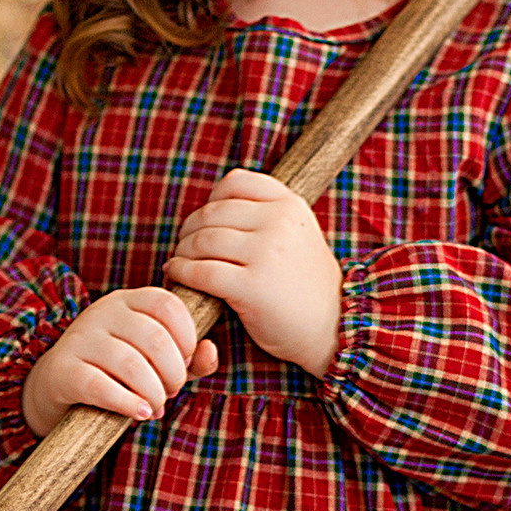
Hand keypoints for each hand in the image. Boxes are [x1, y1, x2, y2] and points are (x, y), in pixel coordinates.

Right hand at [22, 285, 218, 437]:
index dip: (187, 337)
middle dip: (173, 373)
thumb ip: (190, 358)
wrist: (59, 385)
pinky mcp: (64, 369)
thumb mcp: (156, 360)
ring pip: (130, 364)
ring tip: (156, 407)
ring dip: (153, 393)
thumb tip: (210, 351)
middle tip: (171, 391)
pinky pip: (101, 386)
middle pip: (154, 338)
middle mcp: (103, 312)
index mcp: (128, 300)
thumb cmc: (118, 371)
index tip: (186, 363)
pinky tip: (140, 413)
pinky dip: (128, 404)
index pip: (168, 305)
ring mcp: (80, 338)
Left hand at [164, 170, 341, 378]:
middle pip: (212, 213)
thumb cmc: (304, 284)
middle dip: (189, 230)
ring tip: (179, 262)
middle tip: (183, 247)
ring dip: (182, 252)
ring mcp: (266, 254)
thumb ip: (265, 214)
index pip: (234, 183)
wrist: (332, 328)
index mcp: (290, 205)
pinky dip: (181, 272)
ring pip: (202, 241)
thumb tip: (211, 203)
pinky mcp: (252, 287)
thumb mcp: (297, 235)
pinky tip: (178, 275)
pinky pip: (201, 272)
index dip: (210, 200)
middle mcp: (279, 223)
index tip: (205, 222)